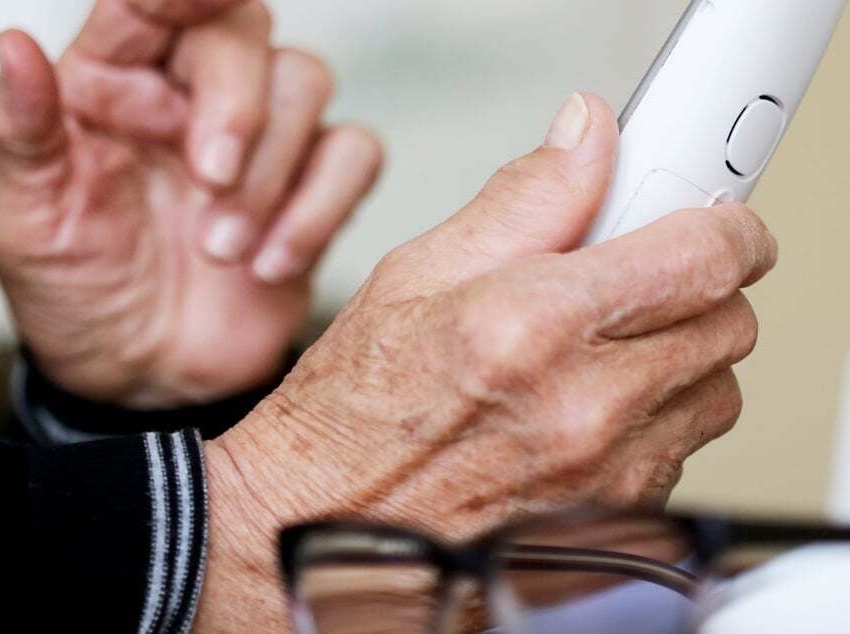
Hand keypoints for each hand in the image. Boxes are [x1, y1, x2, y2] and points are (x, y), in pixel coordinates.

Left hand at [0, 0, 381, 407]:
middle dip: (238, 106)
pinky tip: (272, 265)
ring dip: (272, 174)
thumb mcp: (21, 221)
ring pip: (308, 85)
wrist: (144, 378)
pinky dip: (323, 206)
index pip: (151, 3)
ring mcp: (261, 141)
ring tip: (222, 251)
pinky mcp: (311, 190)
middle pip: (246, 31)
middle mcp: (191, 96)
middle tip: (209, 180)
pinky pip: (355, 154)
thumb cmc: (78, 292)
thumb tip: (14, 45)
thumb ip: (16, 131)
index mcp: (112, 82)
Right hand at [196, 93, 776, 629]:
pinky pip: (681, 451)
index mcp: (532, 327)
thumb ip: (522, 199)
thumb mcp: (415, 274)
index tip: (711, 221)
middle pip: (727, 324)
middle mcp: (583, 410)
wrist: (323, 522)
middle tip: (634, 279)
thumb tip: (587, 138)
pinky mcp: (613, 522)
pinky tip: (581, 409)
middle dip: (694, 289)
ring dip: (676, 357)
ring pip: (713, 391)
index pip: (702, 257)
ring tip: (597, 350)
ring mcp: (606, 477)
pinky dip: (652, 419)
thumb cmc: (353, 411)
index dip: (724, 227)